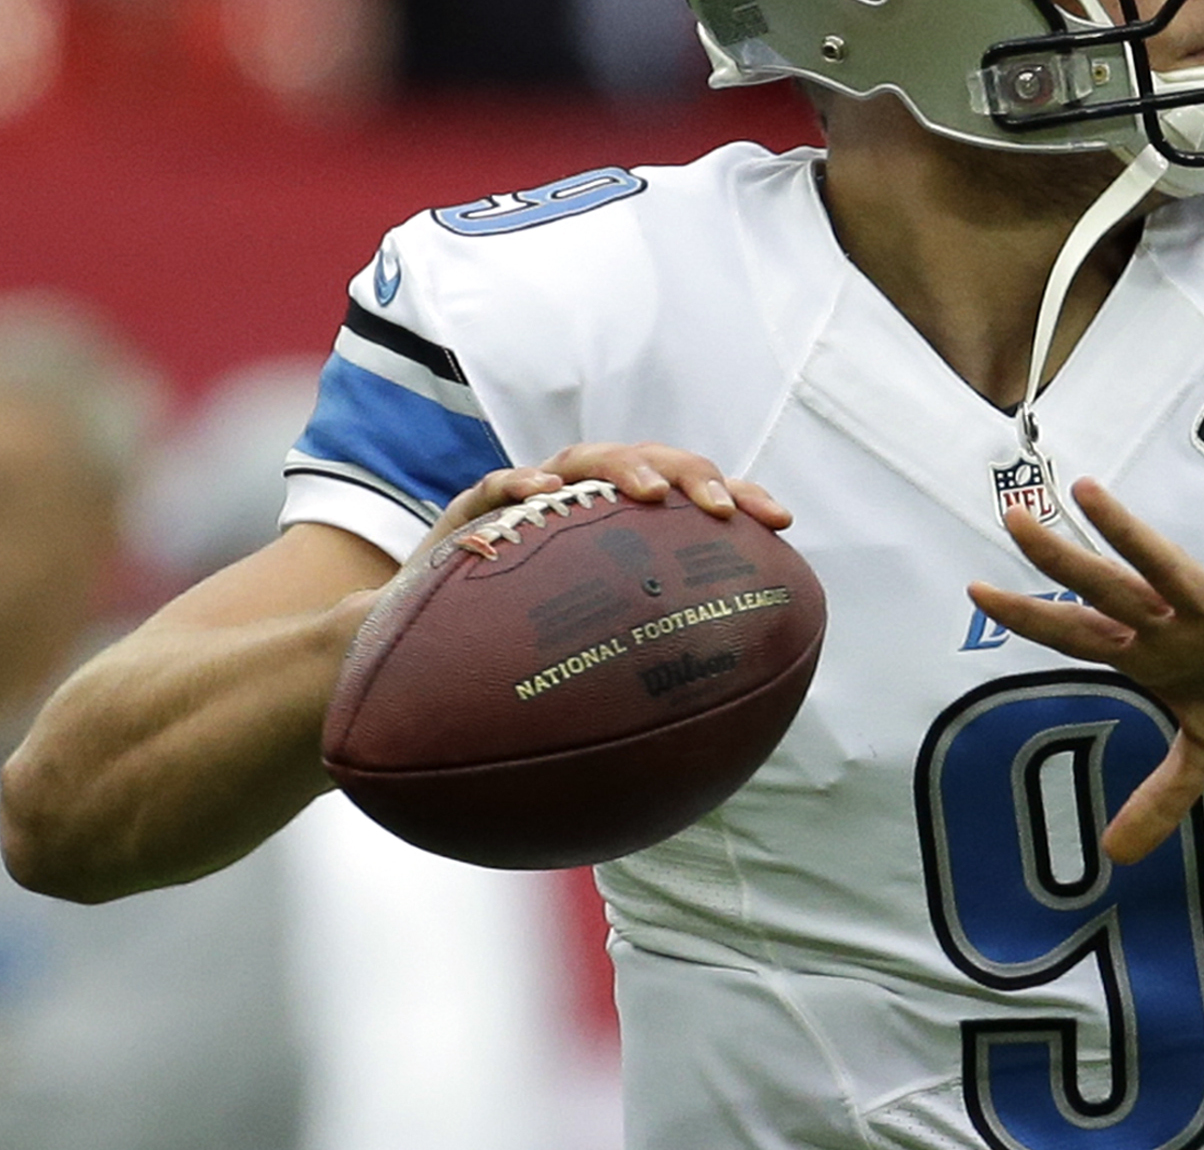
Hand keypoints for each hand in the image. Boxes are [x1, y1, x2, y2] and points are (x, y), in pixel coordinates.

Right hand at [327, 444, 794, 644]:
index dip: (741, 500)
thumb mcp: (589, 671)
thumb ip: (638, 683)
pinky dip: (521, 485)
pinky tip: (547, 497)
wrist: (422, 655)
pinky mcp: (473, 510)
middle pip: (651, 465)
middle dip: (692, 475)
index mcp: (626, 532)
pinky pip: (495, 486)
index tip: (781, 523)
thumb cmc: (522, 663)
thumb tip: (714, 744)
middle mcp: (587, 506)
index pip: (692, 500)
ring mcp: (534, 501)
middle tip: (719, 509)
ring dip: (622, 467)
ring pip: (586, 458)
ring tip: (648, 493)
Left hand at [966, 478, 1203, 863]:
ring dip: (1127, 532)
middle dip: (1061, 561)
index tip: (976, 591)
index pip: (1080, 633)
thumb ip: (1161, 797)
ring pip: (1165, 567)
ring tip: (1085, 492)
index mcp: (1154, 650)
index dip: (1031, 618)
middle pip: (1106, 589)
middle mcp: (1176, 622)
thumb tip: (1113, 857)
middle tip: (1012, 520)